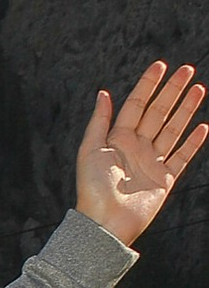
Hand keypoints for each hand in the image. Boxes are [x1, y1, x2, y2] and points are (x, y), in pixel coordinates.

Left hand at [75, 65, 204, 245]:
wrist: (105, 222)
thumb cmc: (93, 188)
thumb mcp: (90, 150)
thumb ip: (99, 121)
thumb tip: (104, 93)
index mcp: (117, 139)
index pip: (136, 104)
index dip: (148, 84)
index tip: (161, 65)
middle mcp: (136, 147)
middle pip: (158, 112)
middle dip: (173, 90)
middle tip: (187, 70)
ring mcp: (152, 162)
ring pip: (173, 129)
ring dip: (186, 109)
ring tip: (199, 89)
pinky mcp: (165, 179)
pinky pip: (182, 156)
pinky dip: (193, 142)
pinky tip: (202, 127)